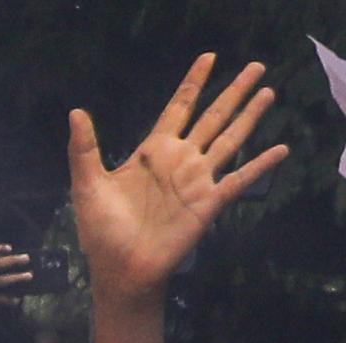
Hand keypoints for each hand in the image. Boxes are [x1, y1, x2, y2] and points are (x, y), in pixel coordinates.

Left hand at [67, 52, 285, 300]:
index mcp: (153, 152)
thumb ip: (83, 149)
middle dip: (233, 91)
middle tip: (255, 65)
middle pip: (213, 116)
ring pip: (231, 138)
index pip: (178, 108)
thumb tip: (76, 112)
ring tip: (268, 91)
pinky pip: (240, 179)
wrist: (120, 269)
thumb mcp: (87, 186)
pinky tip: (281, 149)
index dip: (193, 83)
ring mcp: (197, 180)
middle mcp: (180, 160)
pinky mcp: (209, 202)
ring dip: (251, 115)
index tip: (209, 58)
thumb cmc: (102, 231)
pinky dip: (261, 165)